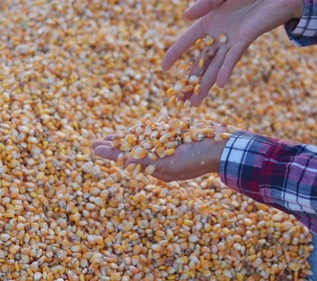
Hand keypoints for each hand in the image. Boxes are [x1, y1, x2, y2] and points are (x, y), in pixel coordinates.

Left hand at [91, 123, 229, 181]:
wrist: (223, 146)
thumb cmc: (198, 158)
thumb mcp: (171, 163)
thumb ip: (147, 162)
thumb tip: (123, 160)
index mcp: (159, 169)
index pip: (129, 160)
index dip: (111, 153)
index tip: (94, 148)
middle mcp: (161, 159)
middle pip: (131, 151)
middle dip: (113, 147)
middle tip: (93, 143)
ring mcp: (168, 147)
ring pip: (141, 142)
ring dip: (124, 138)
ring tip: (107, 137)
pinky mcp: (175, 136)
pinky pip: (155, 133)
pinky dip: (142, 131)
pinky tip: (131, 130)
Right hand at [162, 0, 303, 105]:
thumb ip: (205, 4)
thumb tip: (186, 17)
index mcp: (209, 22)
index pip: (187, 41)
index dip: (175, 54)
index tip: (163, 69)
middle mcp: (218, 35)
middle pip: (200, 61)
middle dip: (190, 80)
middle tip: (181, 99)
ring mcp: (232, 40)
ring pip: (215, 66)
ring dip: (205, 84)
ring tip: (195, 102)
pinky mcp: (246, 39)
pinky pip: (233, 58)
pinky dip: (226, 70)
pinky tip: (220, 84)